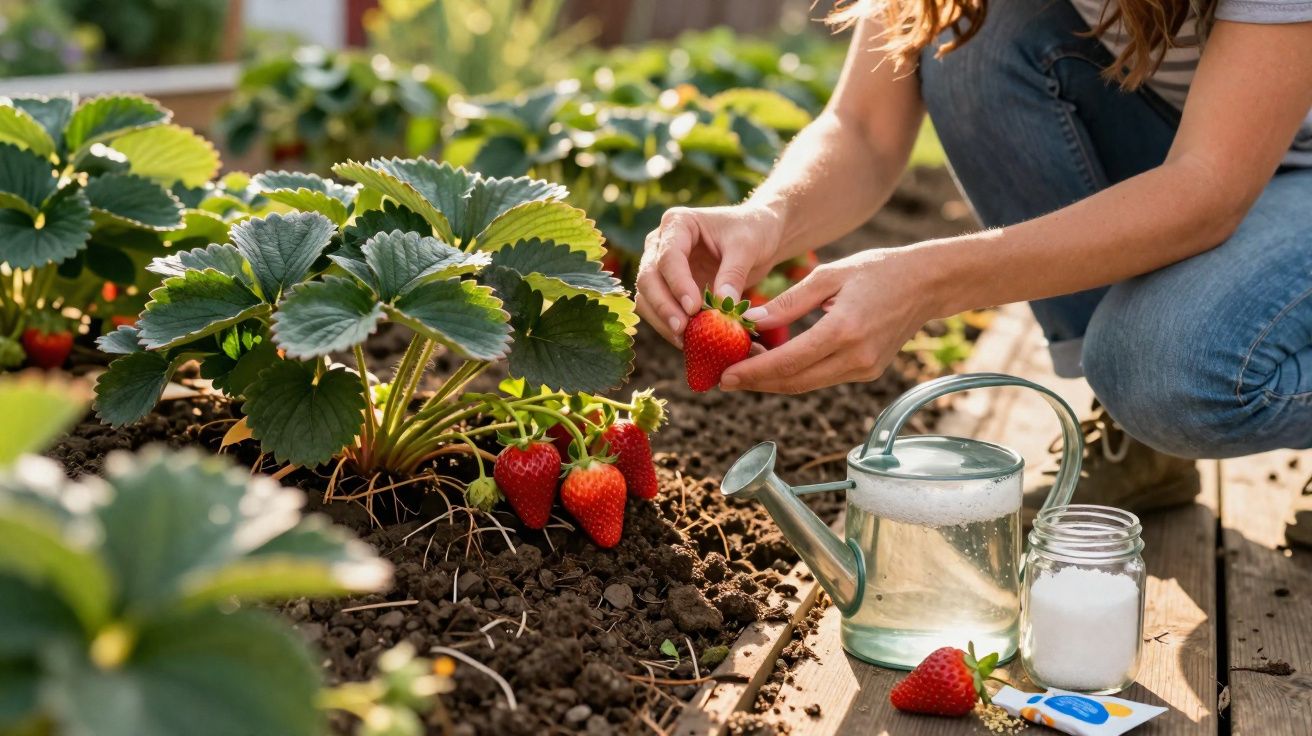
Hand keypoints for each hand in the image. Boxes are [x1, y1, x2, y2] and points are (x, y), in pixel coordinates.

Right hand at [636, 203, 782, 345]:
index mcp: (678, 223)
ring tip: (685, 340)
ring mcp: (661, 266)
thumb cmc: (753, 231)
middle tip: (682, 329)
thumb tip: (722, 306)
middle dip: (663, 305)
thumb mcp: (747, 247)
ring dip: (661, 320)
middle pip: (648, 277)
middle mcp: (661, 243)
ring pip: (646, 297)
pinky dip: (669, 326)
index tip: (693, 308)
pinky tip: (688, 341)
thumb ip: (733, 274)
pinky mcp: (668, 288)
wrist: (758, 235)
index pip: (668, 256)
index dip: (678, 283)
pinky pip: (659, 310)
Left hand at [722, 247, 937, 393]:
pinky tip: (776, 364)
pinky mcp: (869, 372)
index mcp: (843, 330)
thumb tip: (751, 322)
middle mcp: (856, 357)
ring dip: (774, 381)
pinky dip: (797, 374)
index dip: (753, 373)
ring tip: (744, 370)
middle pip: (794, 382)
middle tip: (725, 378)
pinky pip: (824, 378)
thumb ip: (789, 303)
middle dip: (757, 383)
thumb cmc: (877, 270)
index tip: (725, 376)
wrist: (927, 283)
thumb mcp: (829, 275)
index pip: (788, 362)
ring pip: (808, 384)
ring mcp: (865, 369)